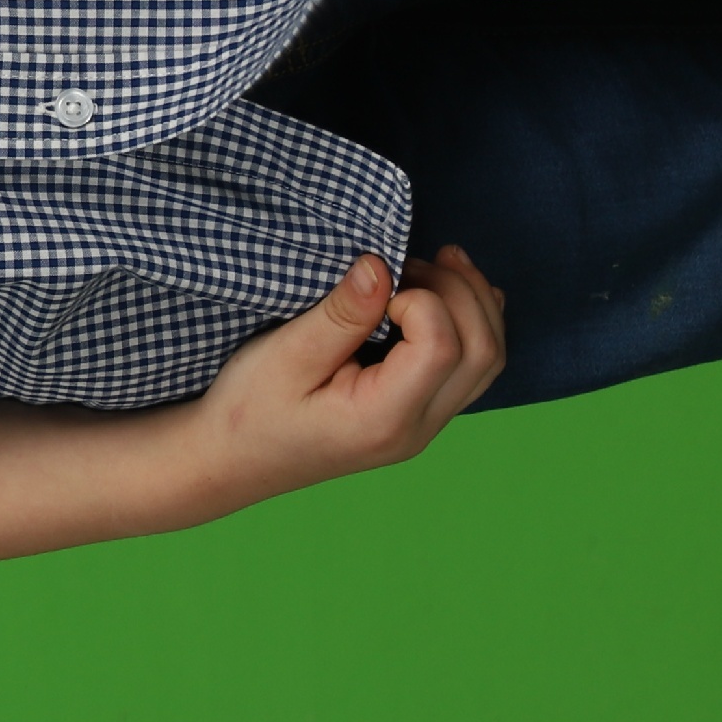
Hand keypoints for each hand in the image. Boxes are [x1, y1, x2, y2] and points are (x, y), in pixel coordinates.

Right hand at [188, 247, 507, 505]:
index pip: (443, 347)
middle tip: (410, 260)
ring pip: (488, 361)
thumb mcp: (285, 355)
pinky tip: (447, 296)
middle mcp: (418, 429)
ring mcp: (424, 426)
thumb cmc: (249, 410)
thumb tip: (380, 265)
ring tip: (437, 265)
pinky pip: (471, 369)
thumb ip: (341, 313)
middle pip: (482, 351)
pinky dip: (471, 325)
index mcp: (384, 418)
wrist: (233, 460)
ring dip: (473, 304)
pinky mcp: (419, 415)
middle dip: (459, 291)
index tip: (376, 285)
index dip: (422, 298)